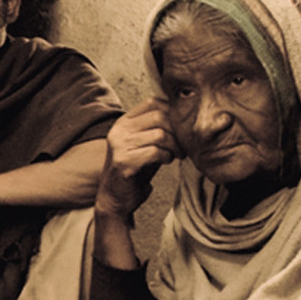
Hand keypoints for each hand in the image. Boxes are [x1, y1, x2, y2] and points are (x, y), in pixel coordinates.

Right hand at [98, 99, 179, 220]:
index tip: (181, 127)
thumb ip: (157, 127)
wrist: (116, 197)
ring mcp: (119, 146)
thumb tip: (184, 114)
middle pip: (159, 116)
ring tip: (177, 154)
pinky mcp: (123, 162)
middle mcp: (118, 130)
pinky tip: (167, 161)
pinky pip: (155, 151)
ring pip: (160, 134)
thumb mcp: (145, 143)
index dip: (172, 112)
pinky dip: (167, 156)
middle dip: (177, 131)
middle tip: (184, 145)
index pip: (152, 102)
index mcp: (123, 122)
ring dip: (175, 146)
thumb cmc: (136, 169)